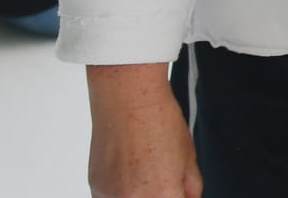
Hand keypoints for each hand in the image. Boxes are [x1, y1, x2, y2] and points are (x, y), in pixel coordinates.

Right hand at [86, 63, 202, 197]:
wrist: (127, 99)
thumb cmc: (160, 120)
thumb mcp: (189, 156)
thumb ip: (191, 186)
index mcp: (163, 195)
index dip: (179, 196)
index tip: (178, 190)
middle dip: (162, 193)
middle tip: (164, 176)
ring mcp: (111, 197)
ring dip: (141, 194)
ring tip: (144, 171)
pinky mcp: (95, 189)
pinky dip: (122, 191)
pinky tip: (129, 171)